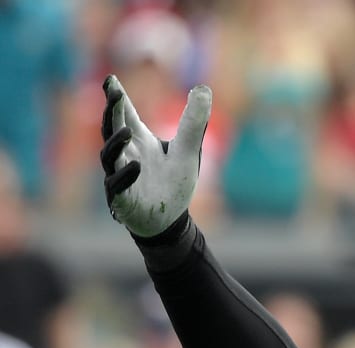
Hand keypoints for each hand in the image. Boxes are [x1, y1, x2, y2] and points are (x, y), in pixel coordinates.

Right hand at [99, 75, 210, 237]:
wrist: (169, 220)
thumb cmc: (173, 182)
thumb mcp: (189, 150)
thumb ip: (194, 122)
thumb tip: (203, 88)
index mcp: (139, 140)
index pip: (125, 115)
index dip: (117, 97)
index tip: (111, 79)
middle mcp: (125, 155)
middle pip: (112, 128)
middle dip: (111, 111)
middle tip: (114, 94)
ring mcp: (119, 175)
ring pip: (109, 156)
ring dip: (116, 143)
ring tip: (128, 131)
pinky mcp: (121, 198)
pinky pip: (117, 185)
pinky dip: (126, 175)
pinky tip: (137, 166)